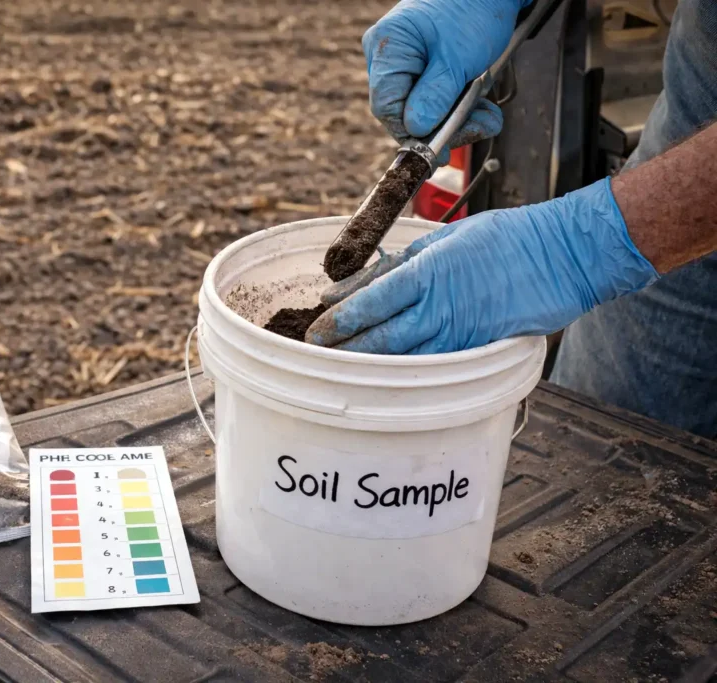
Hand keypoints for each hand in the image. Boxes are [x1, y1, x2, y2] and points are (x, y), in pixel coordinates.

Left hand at [305, 178, 659, 353]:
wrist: (562, 256)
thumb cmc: (502, 240)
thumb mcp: (440, 240)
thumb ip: (393, 268)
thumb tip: (348, 289)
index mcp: (425, 272)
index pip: (369, 303)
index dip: (338, 322)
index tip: (315, 332)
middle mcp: (438, 306)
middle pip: (380, 338)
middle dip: (345, 352)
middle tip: (319, 359)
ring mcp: (459, 331)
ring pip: (404, 359)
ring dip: (370, 367)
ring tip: (342, 371)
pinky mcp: (476, 347)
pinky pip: (433, 365)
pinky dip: (406, 372)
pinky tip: (386, 375)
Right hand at [364, 0, 529, 162]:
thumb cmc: (475, 9)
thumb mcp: (459, 58)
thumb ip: (436, 96)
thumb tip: (415, 129)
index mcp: (387, 47)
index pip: (386, 106)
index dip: (411, 133)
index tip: (437, 150)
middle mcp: (388, 56)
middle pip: (404, 111)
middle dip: (443, 126)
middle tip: (478, 128)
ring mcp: (404, 63)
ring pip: (422, 109)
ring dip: (457, 119)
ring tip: (487, 117)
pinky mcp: (422, 69)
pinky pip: (433, 99)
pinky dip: (458, 107)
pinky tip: (480, 108)